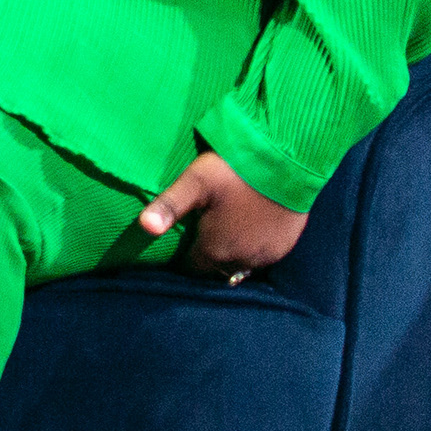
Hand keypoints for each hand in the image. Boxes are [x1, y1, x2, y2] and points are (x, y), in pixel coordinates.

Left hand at [140, 150, 309, 278]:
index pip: (192, 268)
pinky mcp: (286, 246)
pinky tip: (248, 228)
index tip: (182, 241)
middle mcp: (241, 261)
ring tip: (225, 230)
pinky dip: (253, 248)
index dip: (185, 256)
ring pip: (241, 264)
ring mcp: (267, 256)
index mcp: (215, 251)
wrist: (286, 161)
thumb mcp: (194, 183)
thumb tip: (144, 227)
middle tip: (204, 232)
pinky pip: (263, 256)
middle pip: (217, 268)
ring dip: (231, 254)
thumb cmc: (233, 170)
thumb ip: (168, 206)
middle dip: (208, 256)